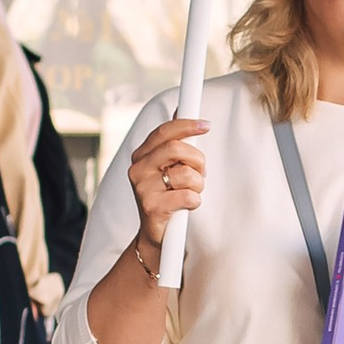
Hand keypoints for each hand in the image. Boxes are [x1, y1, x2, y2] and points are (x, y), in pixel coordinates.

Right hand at [129, 114, 209, 258]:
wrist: (155, 235)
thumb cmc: (166, 197)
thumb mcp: (167, 167)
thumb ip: (173, 142)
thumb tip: (181, 108)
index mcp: (141, 156)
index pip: (164, 132)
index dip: (186, 125)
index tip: (206, 125)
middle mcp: (138, 169)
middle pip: (176, 148)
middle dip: (197, 159)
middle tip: (202, 171)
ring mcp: (143, 189)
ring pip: (186, 174)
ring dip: (198, 184)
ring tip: (191, 192)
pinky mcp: (153, 208)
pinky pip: (189, 197)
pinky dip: (195, 201)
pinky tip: (187, 205)